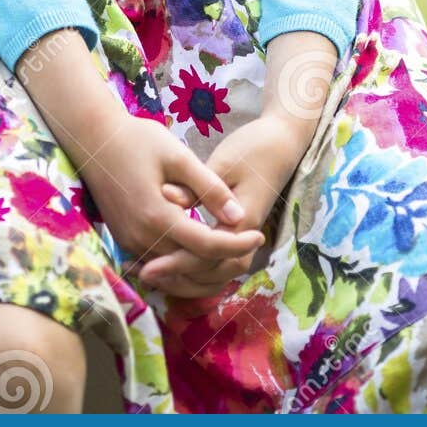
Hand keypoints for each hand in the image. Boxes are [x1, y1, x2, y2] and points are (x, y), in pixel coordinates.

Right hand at [75, 113, 265, 278]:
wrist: (94, 139)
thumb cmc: (138, 140)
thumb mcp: (178, 156)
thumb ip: (209, 187)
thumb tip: (239, 217)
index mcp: (157, 217)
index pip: (206, 246)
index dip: (237, 244)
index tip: (260, 236)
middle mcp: (142, 239)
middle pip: (192, 265)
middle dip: (224, 260)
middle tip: (252, 244)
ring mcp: (130, 242)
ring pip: (175, 268)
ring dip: (204, 264)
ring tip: (234, 249)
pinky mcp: (125, 240)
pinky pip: (160, 261)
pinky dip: (184, 260)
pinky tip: (203, 249)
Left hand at [136, 116, 308, 299]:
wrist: (281, 145)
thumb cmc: (253, 149)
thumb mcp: (223, 162)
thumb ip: (197, 186)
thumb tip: (165, 197)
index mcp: (241, 221)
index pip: (206, 254)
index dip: (176, 264)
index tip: (148, 268)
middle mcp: (244, 238)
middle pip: (213, 274)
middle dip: (179, 279)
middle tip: (145, 276)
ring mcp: (243, 238)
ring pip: (217, 275)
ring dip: (188, 280)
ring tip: (157, 277)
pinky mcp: (238, 234)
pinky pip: (219, 265)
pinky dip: (198, 273)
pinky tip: (175, 266)